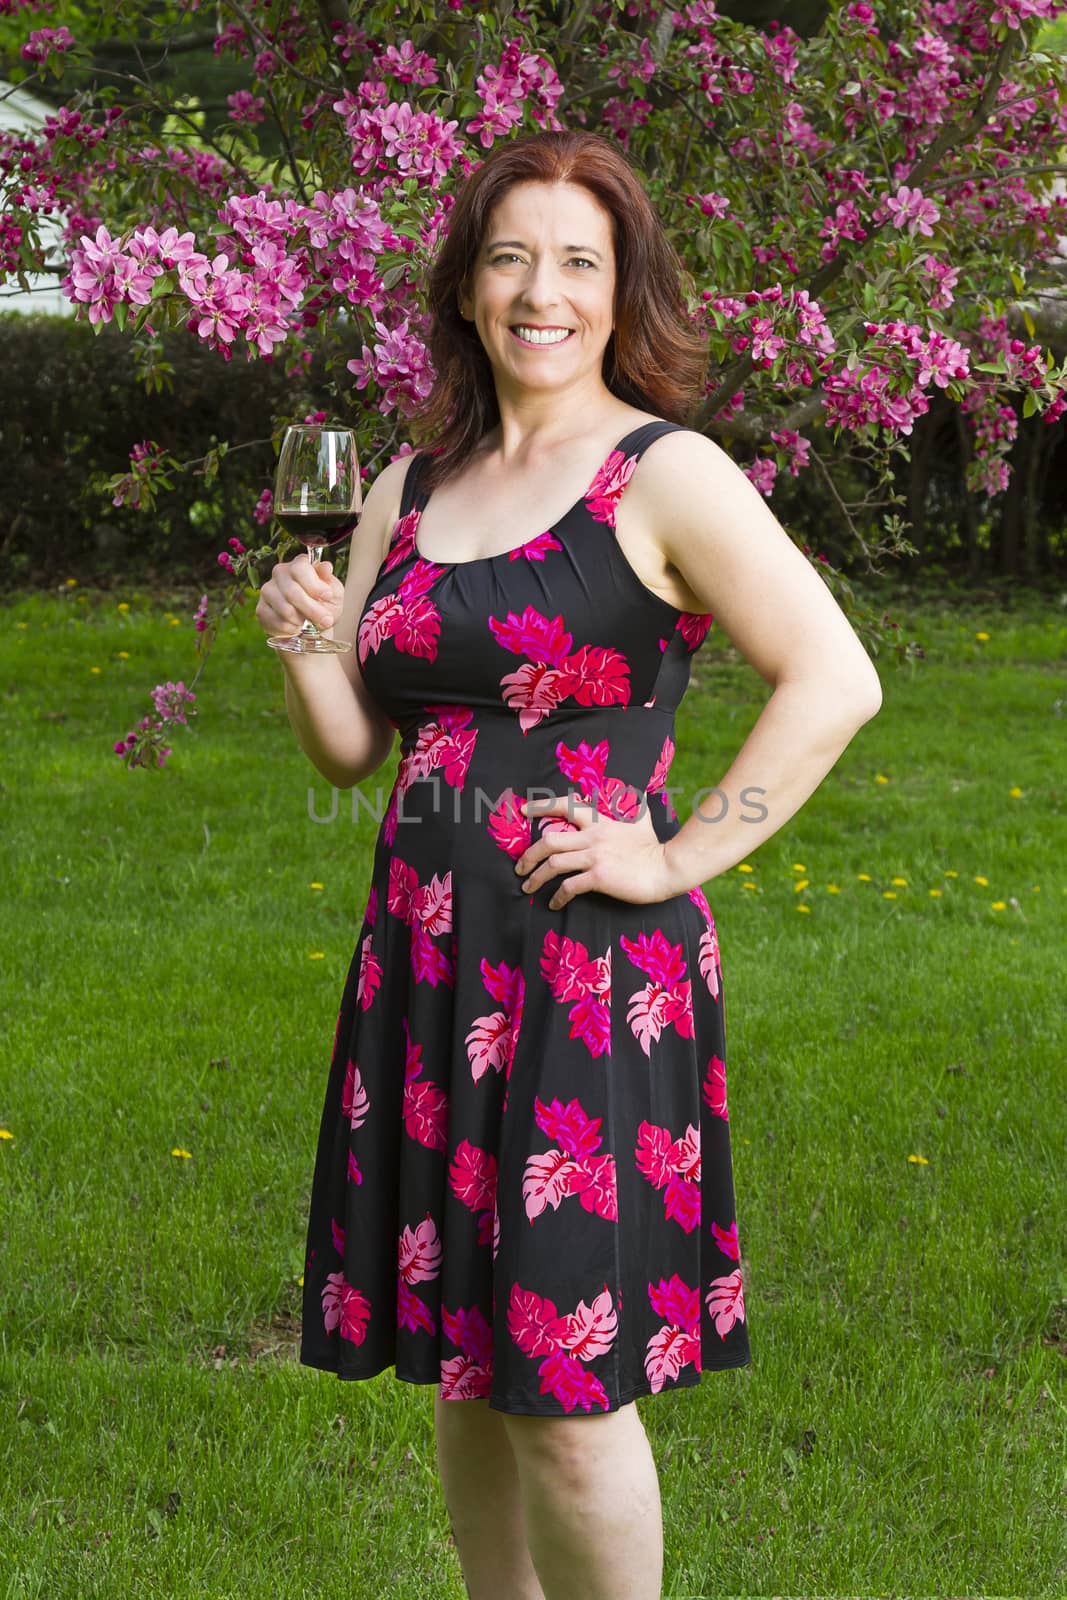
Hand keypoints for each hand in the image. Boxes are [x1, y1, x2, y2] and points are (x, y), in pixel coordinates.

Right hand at [255, 555, 344, 639]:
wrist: (313, 625)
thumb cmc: (324, 605)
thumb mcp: (334, 592)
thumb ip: (329, 581)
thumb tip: (326, 567)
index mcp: (299, 565)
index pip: (300, 569)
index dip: (315, 585)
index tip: (328, 597)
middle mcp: (280, 573)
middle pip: (292, 592)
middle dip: (312, 610)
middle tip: (325, 620)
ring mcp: (268, 591)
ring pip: (284, 609)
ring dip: (302, 621)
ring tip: (310, 625)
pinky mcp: (261, 609)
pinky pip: (275, 622)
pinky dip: (290, 629)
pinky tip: (297, 628)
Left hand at [515, 794, 679, 910]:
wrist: (667, 868)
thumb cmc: (654, 848)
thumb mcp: (642, 822)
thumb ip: (635, 808)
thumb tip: (639, 795)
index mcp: (600, 821)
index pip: (566, 806)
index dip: (541, 807)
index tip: (523, 811)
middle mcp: (593, 837)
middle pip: (549, 840)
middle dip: (528, 854)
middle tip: (519, 867)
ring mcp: (595, 857)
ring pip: (554, 863)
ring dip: (536, 877)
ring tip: (527, 887)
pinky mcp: (599, 877)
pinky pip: (569, 886)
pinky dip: (558, 896)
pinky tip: (554, 904)